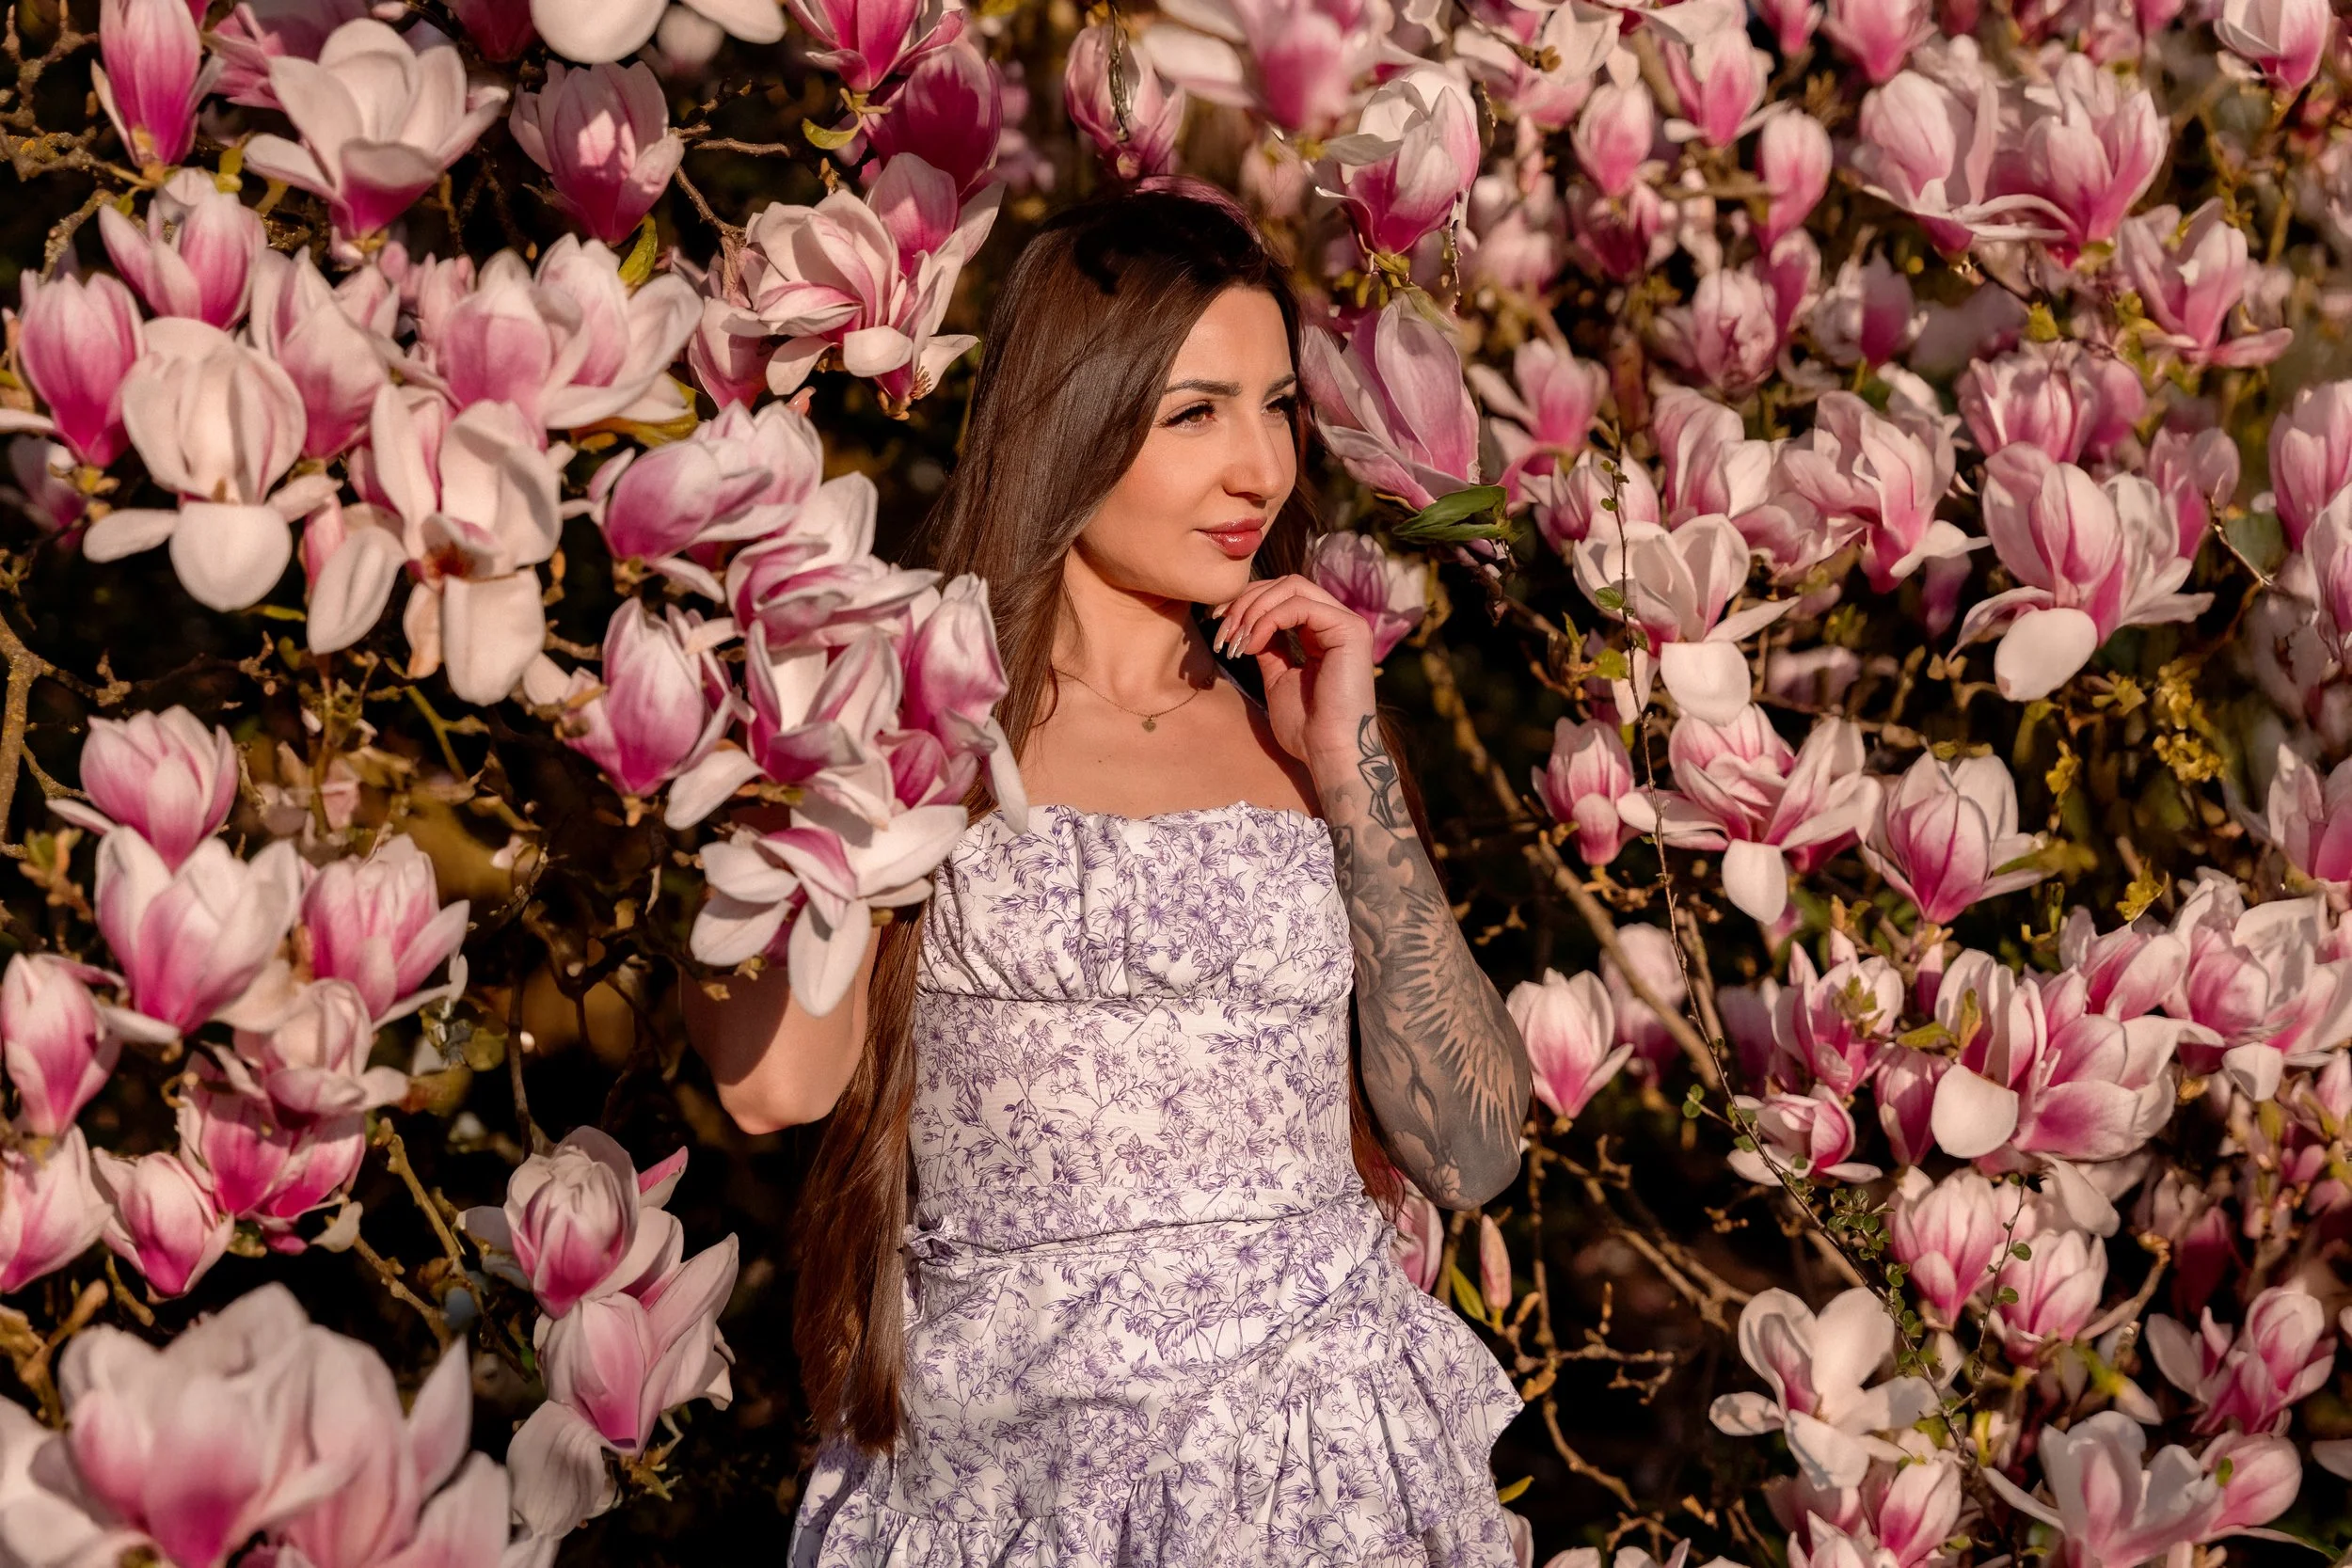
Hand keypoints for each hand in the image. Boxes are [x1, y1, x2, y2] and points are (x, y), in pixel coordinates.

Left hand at [1209, 575, 1375, 770]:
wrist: (1328, 753)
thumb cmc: (1305, 726)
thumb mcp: (1277, 677)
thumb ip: (1268, 647)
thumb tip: (1246, 624)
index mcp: (1323, 632)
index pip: (1283, 595)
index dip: (1247, 602)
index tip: (1218, 623)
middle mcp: (1338, 622)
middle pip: (1286, 584)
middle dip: (1246, 601)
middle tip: (1222, 629)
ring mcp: (1347, 623)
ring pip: (1292, 587)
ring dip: (1254, 609)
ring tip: (1236, 640)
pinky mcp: (1350, 630)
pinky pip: (1299, 605)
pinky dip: (1268, 619)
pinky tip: (1253, 644)